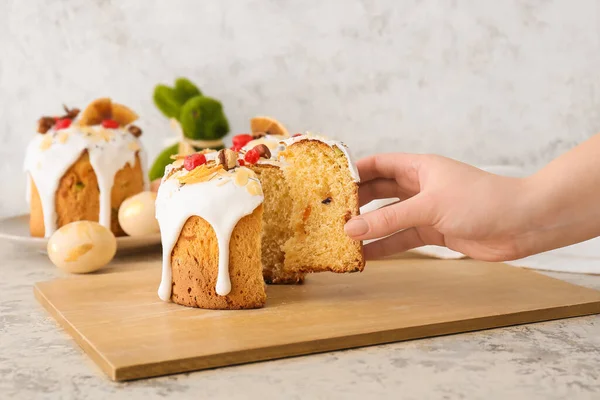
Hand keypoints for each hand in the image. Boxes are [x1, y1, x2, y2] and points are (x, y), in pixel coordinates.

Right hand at [345, 154, 536, 261]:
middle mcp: (420, 186)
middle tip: (332, 214)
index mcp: (419, 167)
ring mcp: (427, 210)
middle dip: (358, 202)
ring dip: (370, 228)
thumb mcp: (428, 206)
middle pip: (380, 192)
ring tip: (343, 238)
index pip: (379, 164)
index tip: (330, 182)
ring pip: (390, 218)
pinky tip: (367, 255)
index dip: (355, 171)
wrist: (521, 224)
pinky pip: (402, 238)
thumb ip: (389, 219)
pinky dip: (386, 246)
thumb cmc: (481, 201)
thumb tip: (352, 229)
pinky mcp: (434, 232)